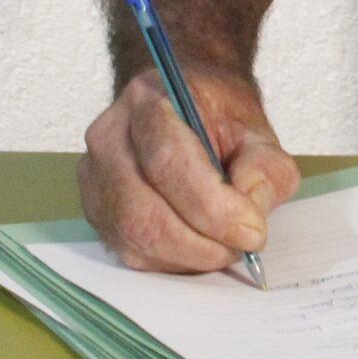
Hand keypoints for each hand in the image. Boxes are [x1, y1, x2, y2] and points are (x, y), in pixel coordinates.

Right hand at [77, 67, 299, 273]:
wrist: (190, 108)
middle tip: (240, 248)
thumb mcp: (257, 133)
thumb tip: (247, 220)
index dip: (212, 206)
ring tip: (224, 248)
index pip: (168, 160)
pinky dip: (168, 260)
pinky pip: (127, 249)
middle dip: (198, 241)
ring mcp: (95, 174)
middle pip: (141, 207)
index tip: (251, 231)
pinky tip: (198, 249)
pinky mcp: (95, 208)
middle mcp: (110, 134)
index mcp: (150, 98)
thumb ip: (262, 170)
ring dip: (185, 255)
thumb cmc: (220, 119)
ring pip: (131, 235)